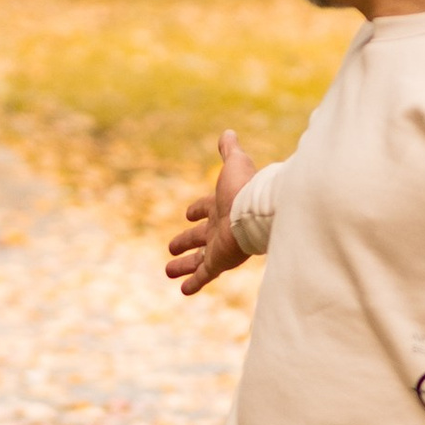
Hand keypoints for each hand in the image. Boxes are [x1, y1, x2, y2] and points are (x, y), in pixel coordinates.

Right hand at [166, 127, 255, 293]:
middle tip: (171, 248)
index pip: (206, 209)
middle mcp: (219, 228)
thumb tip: (228, 132)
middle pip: (199, 237)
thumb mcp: (235, 164)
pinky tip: (183, 291)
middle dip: (185, 242)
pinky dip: (194, 283)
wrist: (256, 211)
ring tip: (168, 271)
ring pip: (197, 259)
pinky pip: (203, 275)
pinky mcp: (218, 261)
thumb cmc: (245, 188)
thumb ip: (230, 151)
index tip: (188, 213)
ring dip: (183, 265)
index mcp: (221, 207)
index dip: (197, 210)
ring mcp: (218, 247)